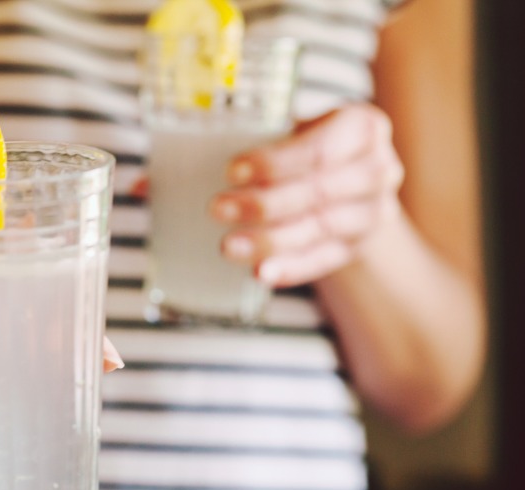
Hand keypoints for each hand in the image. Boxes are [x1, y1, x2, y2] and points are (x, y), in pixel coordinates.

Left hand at [210, 103, 403, 286]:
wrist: (347, 182)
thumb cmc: (310, 147)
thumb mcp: (298, 128)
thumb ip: (268, 137)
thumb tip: (203, 151)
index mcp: (363, 127)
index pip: (317, 149)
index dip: (273, 163)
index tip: (231, 172)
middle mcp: (378, 169)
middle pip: (318, 192)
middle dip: (263, 204)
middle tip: (218, 209)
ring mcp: (373, 212)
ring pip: (319, 229)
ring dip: (270, 241)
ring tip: (229, 246)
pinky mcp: (358, 246)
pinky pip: (322, 260)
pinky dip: (290, 268)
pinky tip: (261, 272)